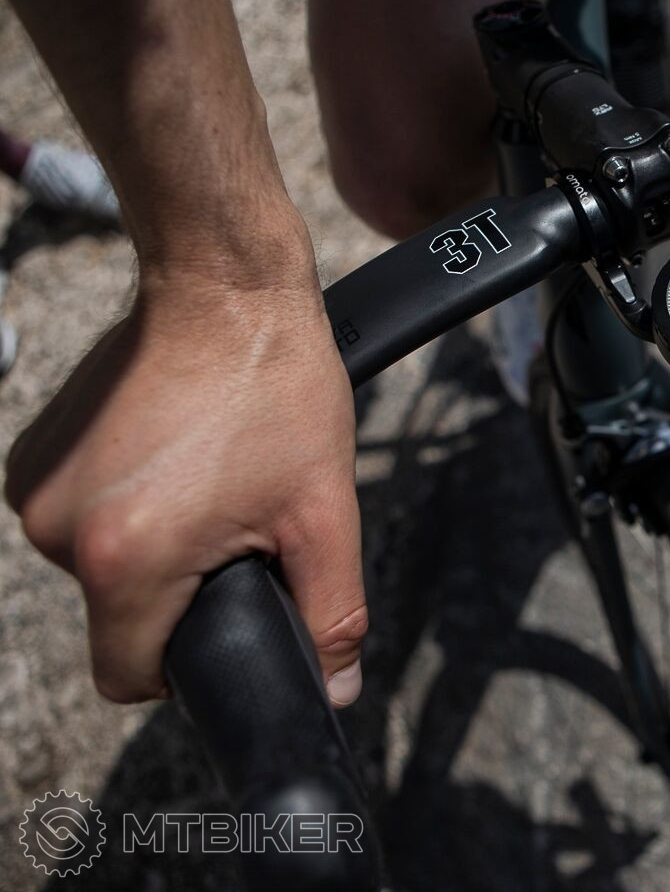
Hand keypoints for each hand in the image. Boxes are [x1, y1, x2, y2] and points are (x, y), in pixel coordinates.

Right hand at [5, 264, 364, 704]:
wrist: (223, 287)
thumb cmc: (276, 390)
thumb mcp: (324, 512)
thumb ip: (331, 611)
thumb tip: (334, 686)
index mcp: (123, 560)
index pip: (129, 679)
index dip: (187, 668)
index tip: (228, 620)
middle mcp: (57, 531)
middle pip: (120, 617)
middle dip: (183, 591)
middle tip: (238, 529)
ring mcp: (33, 488)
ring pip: (101, 565)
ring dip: (154, 546)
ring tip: (211, 482)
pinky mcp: (31, 454)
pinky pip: (81, 516)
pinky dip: (127, 505)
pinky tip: (173, 459)